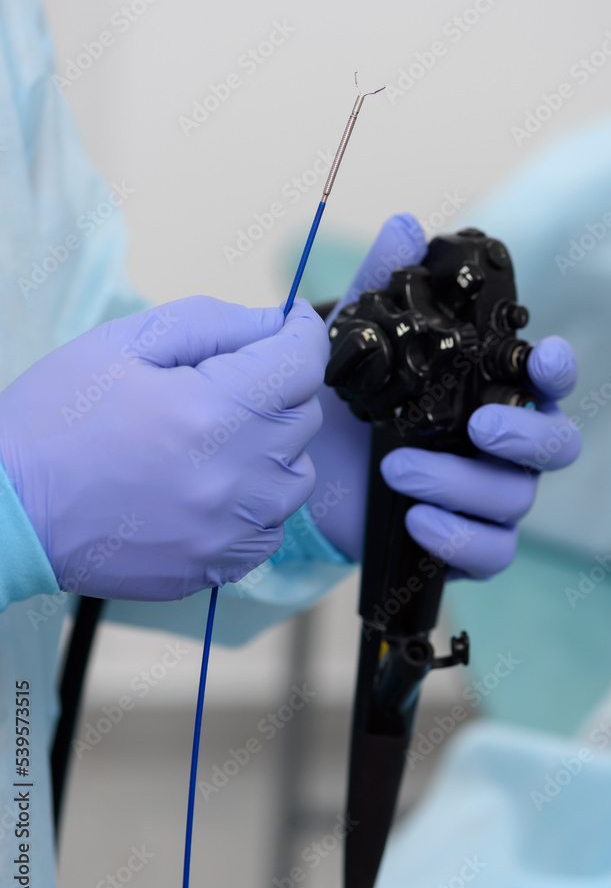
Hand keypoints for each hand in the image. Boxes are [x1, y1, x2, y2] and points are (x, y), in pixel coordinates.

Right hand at [0, 297, 328, 598]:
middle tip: (225, 382)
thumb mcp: (124, 343)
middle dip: (277, 387)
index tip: (290, 325)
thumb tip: (274, 322)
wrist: (9, 508)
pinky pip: (271, 526)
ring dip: (272, 446)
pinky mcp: (216, 566)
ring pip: (297, 475)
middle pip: (303, 415)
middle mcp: (235, 475)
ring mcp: (229, 529)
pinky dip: (256, 500)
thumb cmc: (56, 420)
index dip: (300, 332)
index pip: (303, 361)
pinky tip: (210, 484)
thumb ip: (213, 322)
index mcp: (213, 410)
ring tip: (215, 438)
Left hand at [307, 214, 580, 574]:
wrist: (304, 468)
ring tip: (398, 468)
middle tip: (478, 427)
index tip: (543, 358)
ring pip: (515, 500)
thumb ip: (382, 284)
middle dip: (526, 436)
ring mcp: (484, 495)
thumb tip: (404, 227)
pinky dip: (458, 539)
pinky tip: (416, 520)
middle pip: (555, 446)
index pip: (545, 380)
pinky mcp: (460, 541)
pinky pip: (489, 553)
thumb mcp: (354, 338)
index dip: (555, 369)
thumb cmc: (346, 400)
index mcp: (488, 392)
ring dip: (461, 484)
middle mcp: (499, 444)